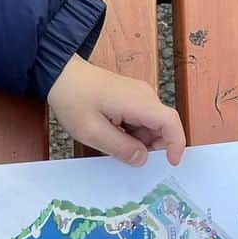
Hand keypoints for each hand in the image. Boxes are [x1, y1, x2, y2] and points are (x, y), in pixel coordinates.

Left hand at [48, 55, 185, 166]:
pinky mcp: (131, 99)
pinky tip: (113, 137)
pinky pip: (140, 121)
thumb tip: (143, 159)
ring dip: (139, 142)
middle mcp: (145, 97)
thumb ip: (120, 148)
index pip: (171, 122)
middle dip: (152, 147)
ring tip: (113, 146)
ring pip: (150, 127)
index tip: (171, 163)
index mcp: (139, 102)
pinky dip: (132, 135)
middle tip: (129, 160)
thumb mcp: (92, 132)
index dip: (176, 144)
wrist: (61, 75)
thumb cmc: (73, 100)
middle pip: (162, 127)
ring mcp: (138, 97)